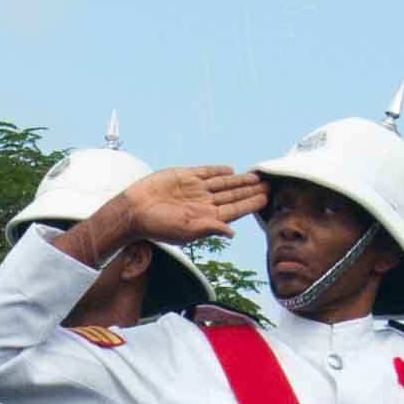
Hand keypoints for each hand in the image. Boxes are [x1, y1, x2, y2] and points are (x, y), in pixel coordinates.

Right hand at [65, 163, 263, 262]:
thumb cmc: (157, 226)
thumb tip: (232, 233)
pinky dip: (218, 171)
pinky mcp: (184, 177)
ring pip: (223, 183)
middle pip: (233, 195)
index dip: (251, 204)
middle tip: (270, 184)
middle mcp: (203, 203)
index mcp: (207, 217)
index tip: (267, 198)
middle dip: (251, 191)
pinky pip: (205, 173)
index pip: (235, 210)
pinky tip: (230, 170)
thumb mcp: (185, 230)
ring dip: (239, 180)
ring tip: (256, 176)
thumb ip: (209, 228)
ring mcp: (194, 189)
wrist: (133, 209)